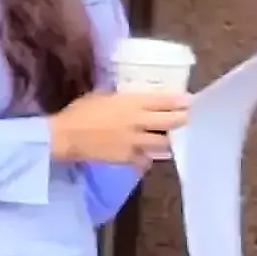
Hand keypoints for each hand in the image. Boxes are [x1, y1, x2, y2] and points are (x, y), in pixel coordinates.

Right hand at [51, 88, 187, 165]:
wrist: (66, 136)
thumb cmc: (81, 111)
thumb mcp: (103, 96)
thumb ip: (124, 99)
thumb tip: (137, 100)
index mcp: (132, 102)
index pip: (164, 100)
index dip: (180, 101)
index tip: (190, 101)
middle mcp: (138, 121)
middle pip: (170, 122)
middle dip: (183, 120)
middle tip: (189, 119)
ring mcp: (134, 141)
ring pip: (163, 143)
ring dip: (169, 141)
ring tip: (172, 139)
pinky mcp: (128, 158)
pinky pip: (146, 159)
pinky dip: (150, 157)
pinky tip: (150, 156)